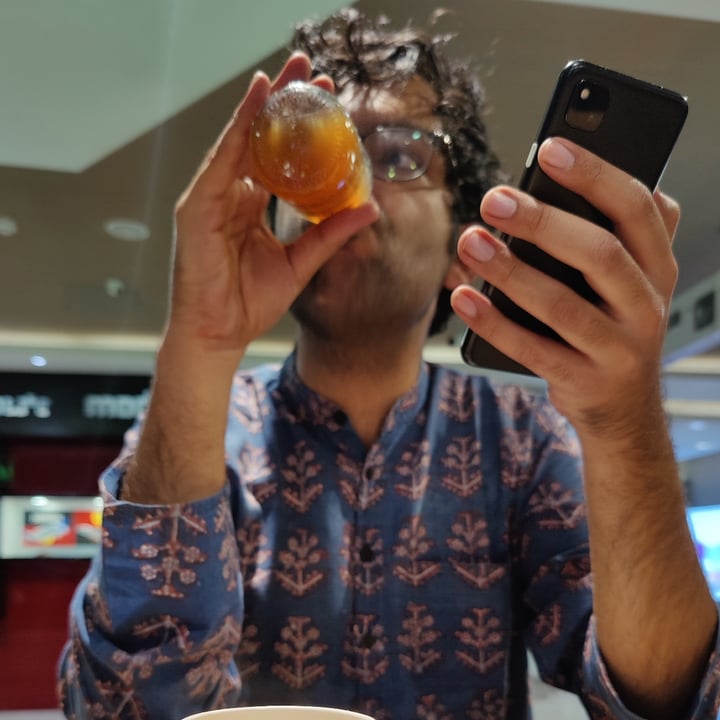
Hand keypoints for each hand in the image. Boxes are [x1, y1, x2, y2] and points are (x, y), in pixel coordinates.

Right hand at [169, 52, 377, 359]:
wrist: (219, 335)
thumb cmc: (250, 302)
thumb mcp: (302, 262)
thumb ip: (330, 233)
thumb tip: (370, 208)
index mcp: (249, 205)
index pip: (276, 157)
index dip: (300, 128)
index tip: (329, 100)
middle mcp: (229, 194)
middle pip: (258, 139)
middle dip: (284, 102)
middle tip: (312, 69)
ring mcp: (210, 197)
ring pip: (240, 140)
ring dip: (266, 103)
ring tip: (291, 71)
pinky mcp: (196, 206)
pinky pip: (222, 159)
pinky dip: (240, 127)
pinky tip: (259, 97)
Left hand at [451, 137, 679, 443]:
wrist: (624, 407)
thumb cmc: (612, 327)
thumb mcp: (628, 280)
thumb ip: (613, 233)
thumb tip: (557, 181)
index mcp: (656, 266)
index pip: (636, 208)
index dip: (596, 175)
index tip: (550, 149)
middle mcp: (645, 305)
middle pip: (599, 253)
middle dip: (543, 222)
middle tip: (494, 200)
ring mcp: (618, 348)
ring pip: (562, 305)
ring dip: (509, 271)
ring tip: (469, 243)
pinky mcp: (584, 381)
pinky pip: (533, 350)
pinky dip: (494, 323)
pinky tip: (464, 298)